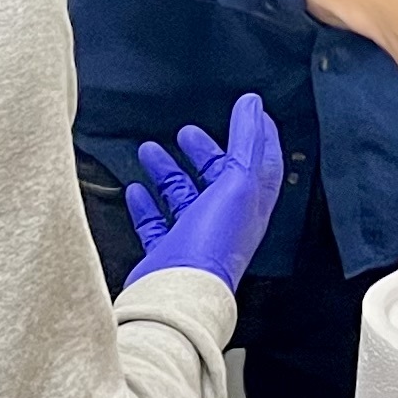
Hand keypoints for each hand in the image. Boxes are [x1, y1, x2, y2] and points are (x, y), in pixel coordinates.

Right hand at [123, 92, 285, 291]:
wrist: (177, 292)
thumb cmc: (210, 245)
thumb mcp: (237, 184)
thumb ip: (245, 142)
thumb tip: (252, 105)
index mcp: (249, 205)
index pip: (261, 163)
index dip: (258, 135)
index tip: (250, 112)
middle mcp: (225, 222)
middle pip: (217, 178)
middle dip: (204, 152)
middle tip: (187, 132)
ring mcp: (194, 238)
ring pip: (183, 197)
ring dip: (167, 172)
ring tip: (149, 150)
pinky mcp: (166, 253)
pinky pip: (156, 223)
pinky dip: (147, 204)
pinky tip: (135, 190)